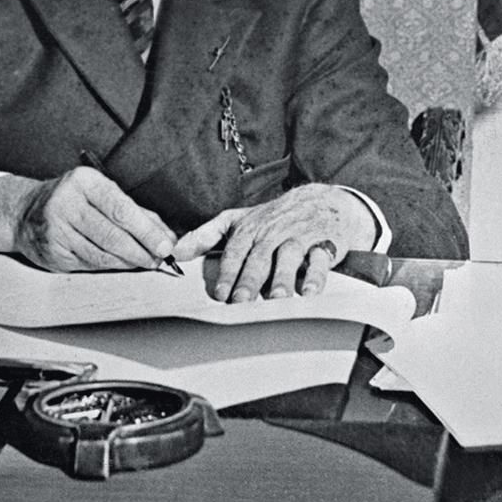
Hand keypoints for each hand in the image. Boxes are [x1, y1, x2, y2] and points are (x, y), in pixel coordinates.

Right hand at [0, 168, 175, 271]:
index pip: (120, 209)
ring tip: (145, 262)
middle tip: (159, 258)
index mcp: (82, 182)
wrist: (24, 213)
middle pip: (112, 234)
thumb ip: (133, 211)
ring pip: (102, 254)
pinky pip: (90, 264)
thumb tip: (166, 235)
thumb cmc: (72, 200)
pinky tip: (121, 263)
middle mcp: (66, 204)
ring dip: (129, 262)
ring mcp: (56, 231)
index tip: (165, 244)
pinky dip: (110, 266)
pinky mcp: (53, 254)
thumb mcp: (99, 193)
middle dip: (141, 250)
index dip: (146, 230)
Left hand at [172, 184, 376, 301]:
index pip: (235, 252)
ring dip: (282, 278)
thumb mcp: (238, 220)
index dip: (227, 273)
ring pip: (289, 257)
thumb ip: (206, 235)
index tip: (220, 294)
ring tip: (275, 299)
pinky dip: (315, 276)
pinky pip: (320, 260)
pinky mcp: (325, 245)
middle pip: (260, 257)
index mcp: (250, 229)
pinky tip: (309, 292)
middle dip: (250, 279)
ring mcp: (299, 237)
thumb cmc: (273, 216)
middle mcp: (273, 233)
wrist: (322, 200)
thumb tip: (176, 252)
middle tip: (241, 301)